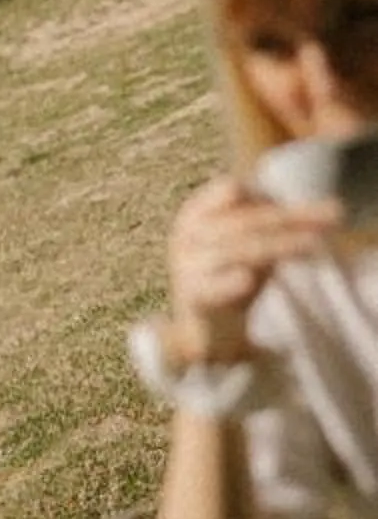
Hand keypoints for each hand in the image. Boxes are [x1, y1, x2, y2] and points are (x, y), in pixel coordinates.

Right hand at [167, 174, 338, 361]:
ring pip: (239, 250)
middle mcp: (187, 236)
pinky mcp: (193, 297)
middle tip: (333, 216)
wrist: (206, 327)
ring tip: (314, 244)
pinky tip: (246, 280)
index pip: (231, 191)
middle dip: (291, 218)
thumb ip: (270, 222)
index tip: (310, 206)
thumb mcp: (248, 241)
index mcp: (195, 213)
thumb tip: (320, 210)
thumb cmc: (230, 274)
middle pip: (245, 221)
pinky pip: (213, 288)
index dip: (270, 196)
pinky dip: (229, 284)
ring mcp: (186, 266)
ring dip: (280, 245)